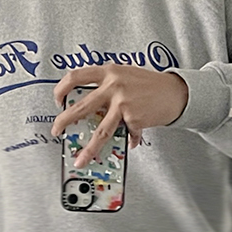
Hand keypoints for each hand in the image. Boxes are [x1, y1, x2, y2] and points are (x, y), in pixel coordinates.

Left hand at [51, 66, 188, 167]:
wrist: (174, 92)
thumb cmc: (149, 85)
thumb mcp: (125, 76)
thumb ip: (107, 86)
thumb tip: (90, 109)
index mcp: (109, 72)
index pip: (77, 76)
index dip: (62, 89)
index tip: (58, 101)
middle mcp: (113, 85)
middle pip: (81, 107)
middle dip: (64, 121)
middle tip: (56, 130)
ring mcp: (123, 103)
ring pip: (100, 131)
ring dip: (88, 149)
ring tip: (80, 160)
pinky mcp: (133, 118)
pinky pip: (125, 135)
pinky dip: (128, 139)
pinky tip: (132, 139)